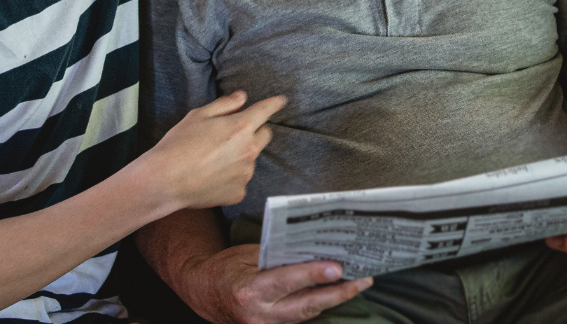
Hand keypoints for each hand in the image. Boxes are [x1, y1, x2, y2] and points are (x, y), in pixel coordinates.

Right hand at [137, 92, 286, 213]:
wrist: (165, 181)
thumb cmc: (178, 144)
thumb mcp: (198, 116)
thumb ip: (224, 104)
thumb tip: (242, 98)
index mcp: (241, 127)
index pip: (265, 111)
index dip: (274, 104)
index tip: (281, 101)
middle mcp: (249, 150)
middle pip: (265, 135)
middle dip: (255, 131)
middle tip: (233, 134)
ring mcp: (245, 173)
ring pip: (251, 159)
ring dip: (241, 155)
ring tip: (214, 159)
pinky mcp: (238, 192)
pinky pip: (240, 179)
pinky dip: (231, 176)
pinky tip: (211, 176)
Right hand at [182, 244, 372, 323]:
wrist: (202, 292)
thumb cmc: (226, 267)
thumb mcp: (248, 255)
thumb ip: (278, 256)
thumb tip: (313, 250)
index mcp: (250, 290)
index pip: (287, 281)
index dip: (313, 274)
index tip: (337, 268)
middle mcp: (259, 314)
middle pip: (306, 306)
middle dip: (338, 294)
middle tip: (364, 280)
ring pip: (307, 315)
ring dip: (334, 300)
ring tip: (359, 284)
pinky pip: (300, 319)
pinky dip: (319, 306)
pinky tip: (335, 294)